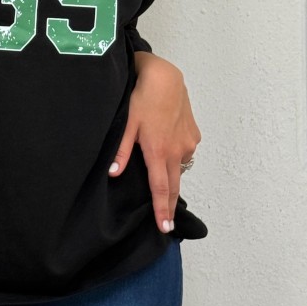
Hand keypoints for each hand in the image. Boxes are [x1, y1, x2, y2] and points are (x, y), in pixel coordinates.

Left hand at [109, 52, 200, 233]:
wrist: (165, 77)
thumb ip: (121, 151)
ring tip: (162, 181)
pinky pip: (185, 152)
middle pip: (174, 185)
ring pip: (179, 166)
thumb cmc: (142, 97)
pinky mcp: (193, 133)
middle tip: (168, 223)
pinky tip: (168, 146)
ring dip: (172, 175)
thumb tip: (113, 174)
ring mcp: (188, 142)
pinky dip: (176, 155)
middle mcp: (177, 151)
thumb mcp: (127, 124)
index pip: (161, 189)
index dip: (163, 210)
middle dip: (170, 205)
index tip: (165, 228)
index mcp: (159, 151)